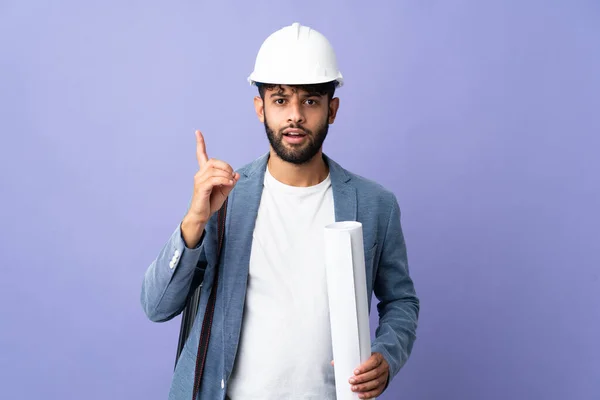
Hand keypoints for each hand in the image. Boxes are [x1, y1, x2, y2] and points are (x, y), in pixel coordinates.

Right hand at [181, 130, 238, 245]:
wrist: (202, 215)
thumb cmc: (211, 203)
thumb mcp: (224, 191)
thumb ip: (229, 182)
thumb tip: (236, 175)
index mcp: (204, 173)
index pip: (200, 155)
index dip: (200, 143)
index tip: (197, 132)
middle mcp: (199, 174)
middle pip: (213, 161)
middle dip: (225, 166)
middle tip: (231, 176)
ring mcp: (199, 180)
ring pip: (214, 170)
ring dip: (226, 174)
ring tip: (229, 182)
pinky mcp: (201, 188)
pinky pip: (214, 179)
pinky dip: (223, 180)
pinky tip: (228, 184)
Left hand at [344, 352, 388, 398]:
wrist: (378, 365)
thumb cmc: (368, 361)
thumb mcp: (364, 357)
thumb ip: (356, 360)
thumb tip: (337, 364)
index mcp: (379, 357)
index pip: (374, 362)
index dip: (365, 367)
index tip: (355, 372)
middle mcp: (383, 367)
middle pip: (374, 373)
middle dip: (362, 378)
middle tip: (351, 381)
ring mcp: (384, 377)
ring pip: (376, 383)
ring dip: (364, 387)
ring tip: (354, 388)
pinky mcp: (383, 385)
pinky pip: (377, 391)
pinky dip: (368, 394)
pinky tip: (361, 395)